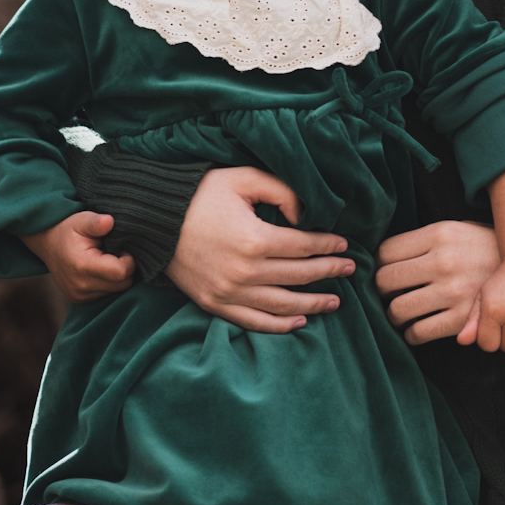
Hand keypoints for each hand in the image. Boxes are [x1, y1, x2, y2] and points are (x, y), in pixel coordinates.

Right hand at [21, 211, 135, 302]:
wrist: (47, 244)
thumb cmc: (67, 230)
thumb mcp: (81, 220)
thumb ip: (96, 222)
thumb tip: (109, 221)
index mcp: (82, 266)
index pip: (121, 272)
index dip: (129, 260)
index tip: (123, 248)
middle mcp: (81, 286)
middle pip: (122, 284)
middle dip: (126, 269)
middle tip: (117, 252)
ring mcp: (80, 296)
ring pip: (116, 291)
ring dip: (117, 277)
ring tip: (107, 260)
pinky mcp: (80, 300)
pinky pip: (106, 294)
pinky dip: (109, 283)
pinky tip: (101, 270)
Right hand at [169, 168, 353, 333]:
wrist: (154, 219)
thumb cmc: (200, 195)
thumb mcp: (243, 179)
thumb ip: (281, 191)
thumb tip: (305, 215)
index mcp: (255, 239)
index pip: (305, 246)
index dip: (328, 246)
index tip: (344, 245)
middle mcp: (245, 271)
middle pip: (300, 276)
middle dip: (329, 272)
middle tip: (349, 270)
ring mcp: (229, 292)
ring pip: (283, 305)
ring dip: (313, 303)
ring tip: (334, 300)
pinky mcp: (214, 304)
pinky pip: (254, 321)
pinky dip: (279, 325)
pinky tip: (299, 321)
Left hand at [375, 221, 499, 345]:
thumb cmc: (482, 247)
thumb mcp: (455, 230)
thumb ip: (422, 241)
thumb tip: (382, 260)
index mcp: (439, 234)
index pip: (386, 253)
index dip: (379, 264)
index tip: (383, 272)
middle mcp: (444, 261)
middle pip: (386, 280)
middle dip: (381, 290)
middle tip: (387, 295)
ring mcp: (453, 291)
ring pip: (398, 309)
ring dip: (393, 316)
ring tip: (399, 315)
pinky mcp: (462, 319)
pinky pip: (420, 332)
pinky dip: (411, 335)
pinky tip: (415, 330)